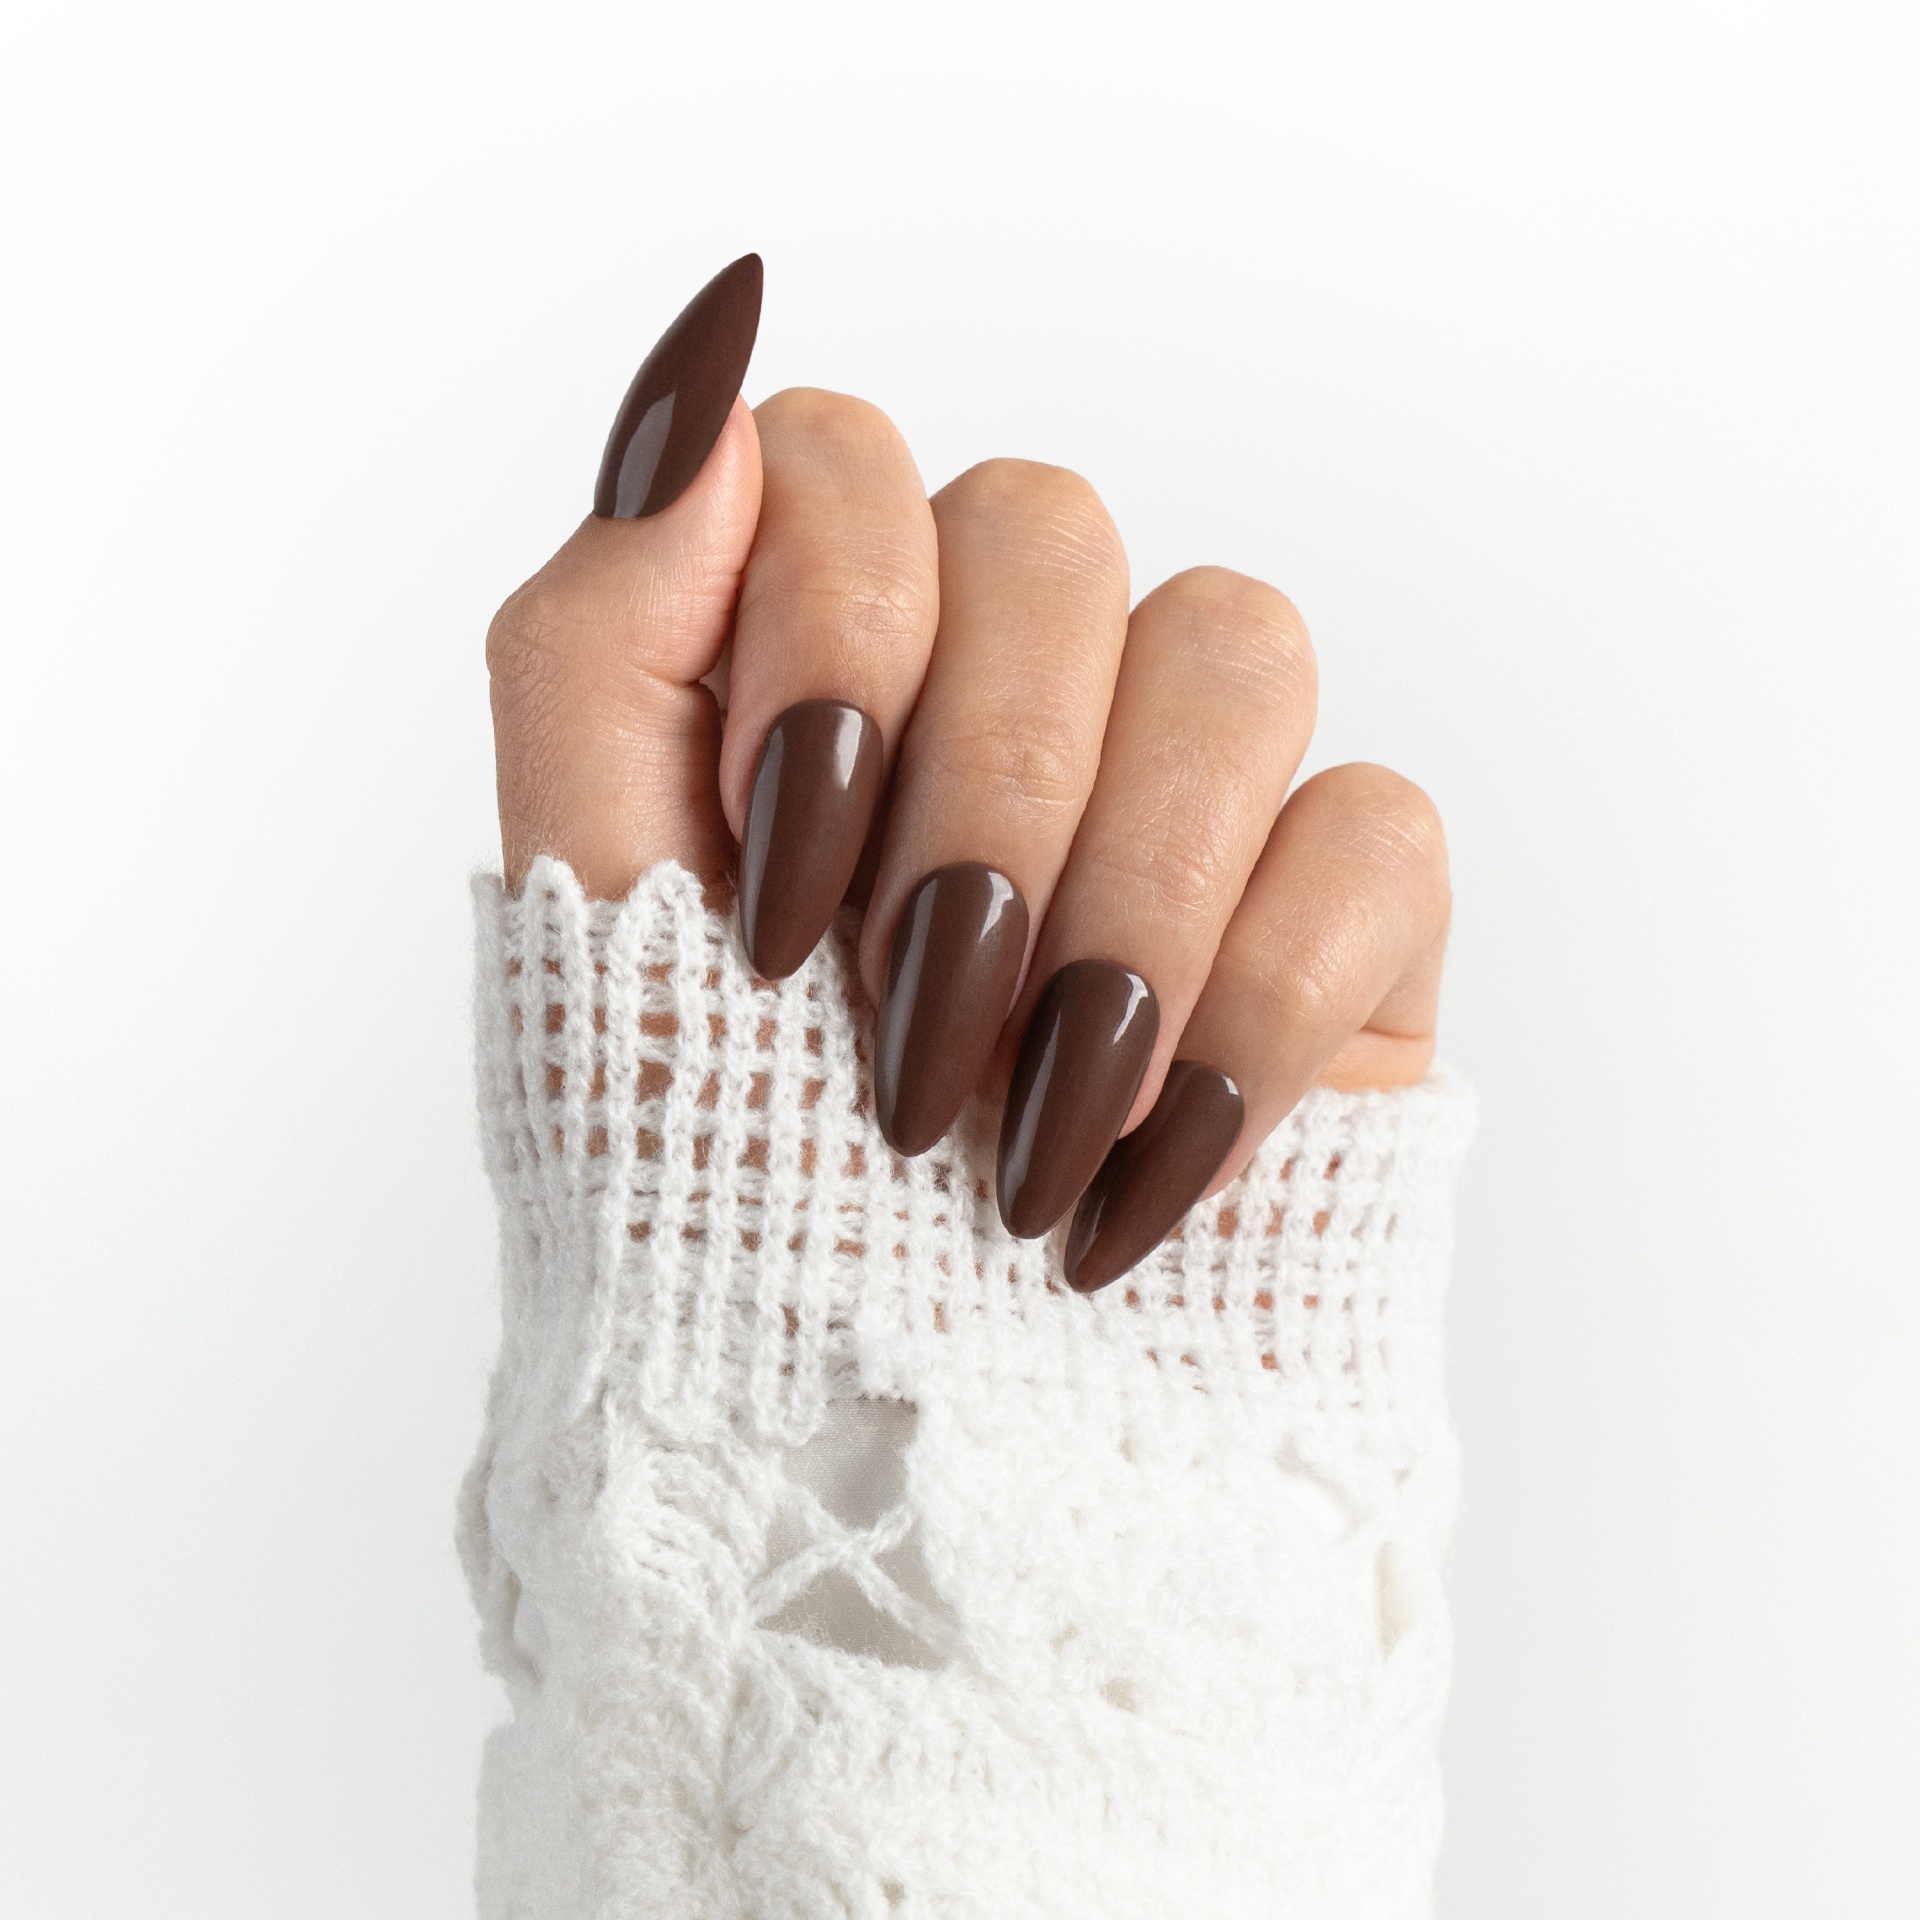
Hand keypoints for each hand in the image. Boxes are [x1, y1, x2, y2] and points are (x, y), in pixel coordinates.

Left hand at [487, 256, 1449, 1289]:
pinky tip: (1154, 1155)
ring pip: (1234, 640)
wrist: (897, 1439)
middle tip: (909, 1029)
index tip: (779, 888)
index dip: (828, 636)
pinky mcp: (1344, 912)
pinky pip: (1377, 827)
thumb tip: (712, 383)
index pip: (851, 459)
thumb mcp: (594, 914)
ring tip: (1027, 1123)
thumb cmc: (726, 1180)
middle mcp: (1016, 691)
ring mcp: (1193, 791)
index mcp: (832, 665)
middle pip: (1053, 527)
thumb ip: (598, 635)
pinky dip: (1256, 1008)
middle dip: (973, 795)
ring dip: (1116, 899)